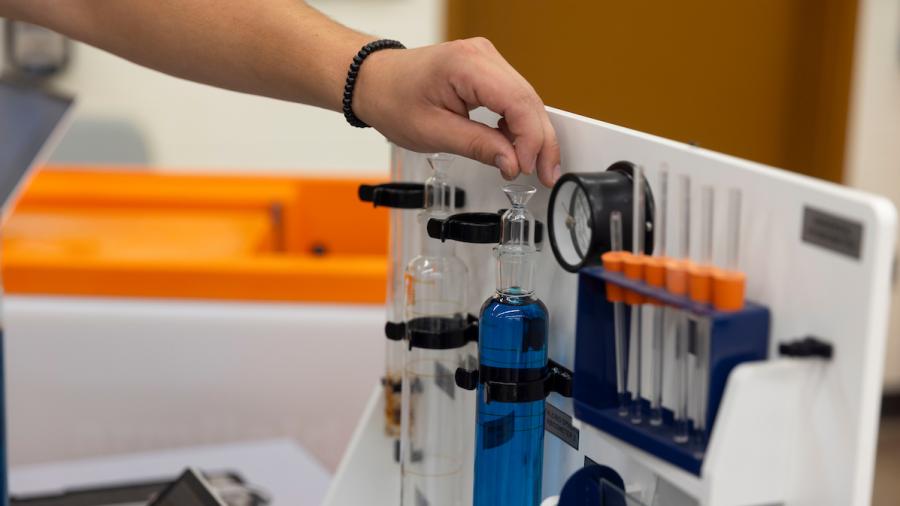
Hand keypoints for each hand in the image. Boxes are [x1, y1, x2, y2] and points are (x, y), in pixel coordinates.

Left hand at [354, 37, 560, 186]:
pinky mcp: (487, 70)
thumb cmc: (393, 99)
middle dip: (541, 141)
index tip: (527, 167)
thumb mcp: (432, 133)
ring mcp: (487, 59)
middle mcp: (482, 55)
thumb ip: (477, 147)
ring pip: (527, 100)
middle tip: (546, 173)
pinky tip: (519, 147)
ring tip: (537, 166)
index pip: (517, 102)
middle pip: (529, 101)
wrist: (375, 82)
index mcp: (466, 65)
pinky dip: (521, 124)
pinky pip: (515, 98)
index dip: (530, 138)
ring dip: (535, 135)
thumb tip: (512, 162)